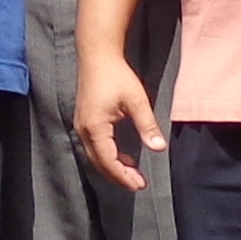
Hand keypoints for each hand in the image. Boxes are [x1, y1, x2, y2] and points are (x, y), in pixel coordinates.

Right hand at [76, 49, 163, 189]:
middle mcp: (84, 130)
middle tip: (138, 184)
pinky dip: (108, 155)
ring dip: (113, 166)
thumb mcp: (136, 101)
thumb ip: (147, 126)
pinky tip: (123, 156)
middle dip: (118, 176)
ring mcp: (81, 125)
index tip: (140, 185)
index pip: (108, 161)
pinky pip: (94, 146)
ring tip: (133, 172)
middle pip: (99, 163)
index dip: (124, 176)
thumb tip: (159, 148)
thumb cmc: (116, 76)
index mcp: (95, 128)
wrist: (97, 55)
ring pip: (95, 156)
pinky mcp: (84, 120)